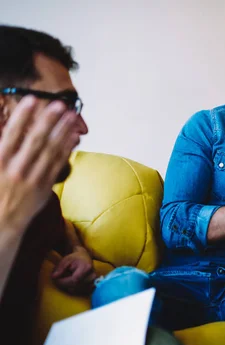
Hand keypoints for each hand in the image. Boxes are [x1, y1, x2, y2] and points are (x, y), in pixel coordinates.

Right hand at [0, 97, 77, 231]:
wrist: (1, 222)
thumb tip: (1, 127)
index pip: (12, 134)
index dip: (22, 116)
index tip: (31, 99)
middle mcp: (17, 169)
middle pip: (35, 141)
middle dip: (48, 121)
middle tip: (59, 104)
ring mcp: (33, 179)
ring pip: (50, 151)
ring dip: (62, 131)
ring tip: (71, 116)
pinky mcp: (45, 186)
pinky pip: (58, 165)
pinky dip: (66, 150)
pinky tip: (74, 137)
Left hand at [51, 246, 96, 294]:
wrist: (84, 258)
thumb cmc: (74, 258)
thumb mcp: (65, 260)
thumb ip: (59, 268)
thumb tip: (54, 277)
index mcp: (86, 267)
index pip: (74, 280)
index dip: (64, 282)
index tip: (55, 280)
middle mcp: (92, 275)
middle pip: (75, 286)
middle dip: (64, 284)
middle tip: (57, 280)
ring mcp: (94, 281)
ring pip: (77, 290)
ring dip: (68, 287)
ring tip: (65, 279)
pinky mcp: (92, 286)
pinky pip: (80, 291)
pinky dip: (73, 289)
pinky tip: (71, 283)